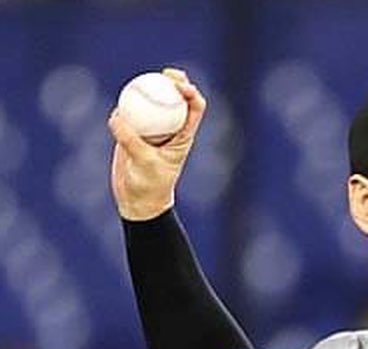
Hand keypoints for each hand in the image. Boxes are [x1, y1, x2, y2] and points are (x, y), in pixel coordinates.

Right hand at [108, 67, 206, 220]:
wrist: (137, 199)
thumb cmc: (150, 186)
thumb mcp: (144, 164)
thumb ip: (131, 141)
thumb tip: (117, 116)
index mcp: (183, 136)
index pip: (194, 109)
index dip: (191, 93)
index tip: (180, 87)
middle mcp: (170, 129)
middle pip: (175, 98)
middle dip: (173, 81)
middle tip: (164, 74)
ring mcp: (151, 128)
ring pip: (153, 101)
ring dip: (148, 88)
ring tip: (139, 82)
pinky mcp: (133, 131)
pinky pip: (130, 112)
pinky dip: (126, 105)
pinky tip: (121, 102)